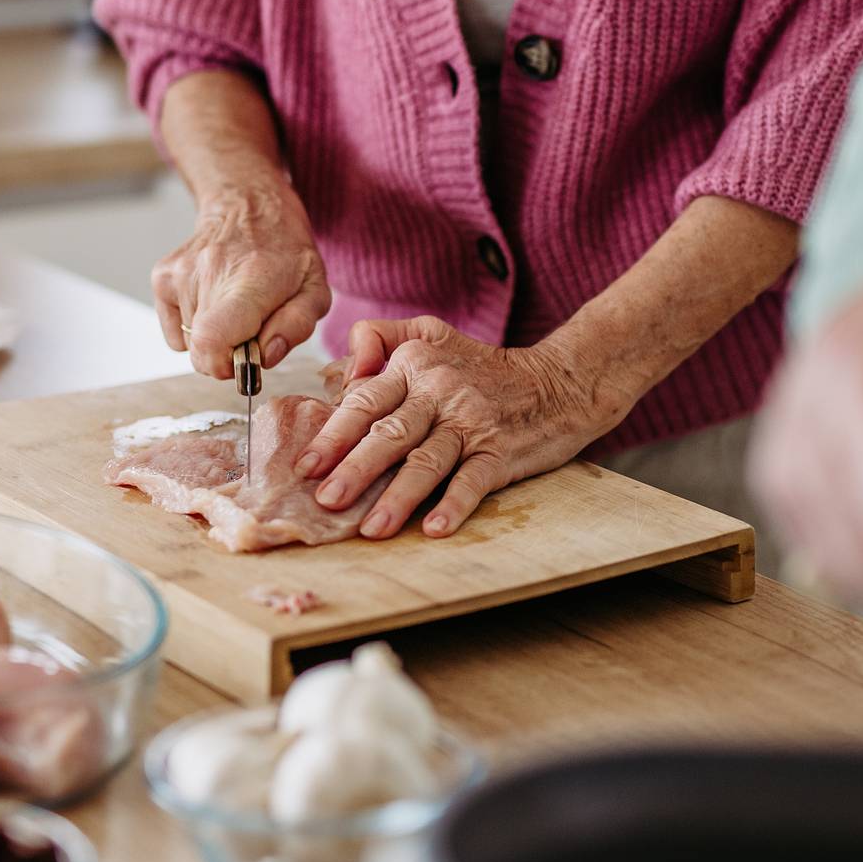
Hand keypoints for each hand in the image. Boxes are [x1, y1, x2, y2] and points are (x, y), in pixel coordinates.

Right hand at [152, 181, 329, 380]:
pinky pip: (174, 330)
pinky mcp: (163, 276)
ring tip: (235, 306)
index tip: (247, 358)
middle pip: (201, 351)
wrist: (250, 206)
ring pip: (189, 342)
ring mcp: (180, 274)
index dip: (227, 365)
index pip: (212, 343)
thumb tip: (265, 356)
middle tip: (248, 330)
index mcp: (251, 280)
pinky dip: (193, 327)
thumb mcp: (314, 290)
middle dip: (227, 355)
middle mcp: (209, 273)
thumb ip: (295, 327)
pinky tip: (214, 300)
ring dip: (214, 336)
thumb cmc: (287, 252)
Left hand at [295, 316, 629, 538]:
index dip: (334, 435)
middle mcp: (441, 392)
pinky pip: (474, 479)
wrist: (556, 382)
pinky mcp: (501, 450)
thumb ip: (381, 338)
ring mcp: (472, 423)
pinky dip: (455, 504)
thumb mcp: (431, 333)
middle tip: (326, 501)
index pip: (366, 401)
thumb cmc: (481, 366)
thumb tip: (344, 371)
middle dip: (356, 470)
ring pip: (428, 461)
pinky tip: (435, 528)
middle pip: (391, 433)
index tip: (306, 467)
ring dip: (399, 496)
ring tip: (372, 528)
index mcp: (415, 365)